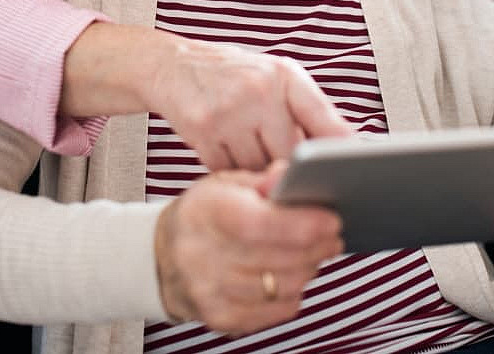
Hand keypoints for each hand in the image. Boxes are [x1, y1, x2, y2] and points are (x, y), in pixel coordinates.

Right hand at [153, 35, 352, 169]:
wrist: (175, 64)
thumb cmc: (235, 76)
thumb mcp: (275, 77)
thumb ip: (306, 109)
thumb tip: (343, 149)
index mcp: (285, 75)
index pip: (322, 116)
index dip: (337, 147)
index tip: (348, 170)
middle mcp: (259, 89)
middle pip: (289, 153)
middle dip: (288, 166)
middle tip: (286, 171)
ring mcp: (229, 110)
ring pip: (257, 167)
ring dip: (256, 171)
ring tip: (250, 153)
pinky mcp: (202, 129)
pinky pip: (227, 170)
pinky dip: (230, 171)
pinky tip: (227, 152)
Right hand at [155, 162, 342, 333]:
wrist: (160, 258)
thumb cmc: (204, 213)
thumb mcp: (225, 183)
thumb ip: (262, 180)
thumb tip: (290, 175)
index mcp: (206, 212)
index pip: (261, 224)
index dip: (303, 224)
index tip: (332, 219)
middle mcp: (203, 256)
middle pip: (279, 259)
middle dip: (317, 246)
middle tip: (333, 234)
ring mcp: (210, 292)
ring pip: (283, 287)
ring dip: (308, 268)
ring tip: (313, 252)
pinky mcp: (221, 319)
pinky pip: (276, 311)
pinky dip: (293, 292)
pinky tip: (291, 274)